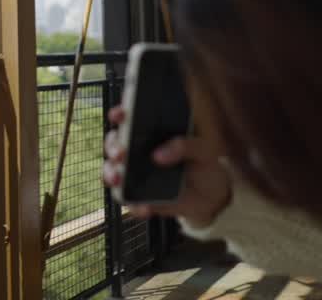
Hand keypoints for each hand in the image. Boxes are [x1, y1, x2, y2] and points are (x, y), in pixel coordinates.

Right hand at [102, 106, 232, 227]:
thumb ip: (185, 146)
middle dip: (112, 146)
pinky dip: (133, 204)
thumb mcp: (203, 149)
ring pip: (111, 169)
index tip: (118, 115)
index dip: (120, 113)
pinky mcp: (139, 195)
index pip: (130, 117)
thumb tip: (159, 155)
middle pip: (114, 142)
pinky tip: (143, 206)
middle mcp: (138, 149)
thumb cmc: (204, 164)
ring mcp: (135, 172)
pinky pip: (127, 199)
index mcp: (152, 131)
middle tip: (120, 152)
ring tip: (118, 178)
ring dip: (110, 173)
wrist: (211, 196)